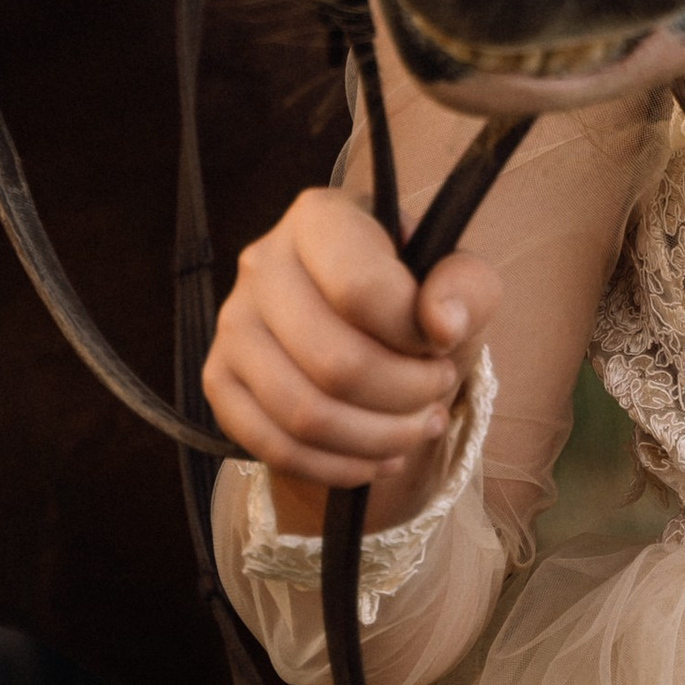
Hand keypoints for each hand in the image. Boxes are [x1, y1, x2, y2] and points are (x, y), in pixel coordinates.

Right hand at [204, 187, 501, 536]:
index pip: (359, 289)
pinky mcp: (220, 379)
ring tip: (419, 427)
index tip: (441, 343)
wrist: (372, 331)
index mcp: (319, 217)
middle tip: (439, 390)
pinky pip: (274, 447)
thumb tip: (440, 325)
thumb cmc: (417, 297)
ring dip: (378, 437)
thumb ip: (465, 288)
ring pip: (304, 412)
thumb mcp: (460, 280)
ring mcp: (233, 324)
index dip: (412, 335)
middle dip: (405, 394)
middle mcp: (262, 262)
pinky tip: (380, 458)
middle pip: (334, 362)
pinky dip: (338, 467)